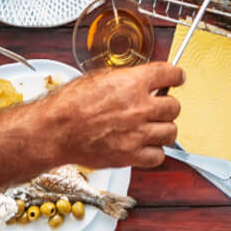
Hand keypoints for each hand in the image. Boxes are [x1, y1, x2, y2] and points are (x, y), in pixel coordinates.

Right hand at [35, 62, 184, 168]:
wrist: (54, 130)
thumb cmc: (69, 104)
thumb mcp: (100, 78)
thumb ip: (127, 80)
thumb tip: (142, 81)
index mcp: (133, 83)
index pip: (171, 74)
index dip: (175, 76)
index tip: (175, 78)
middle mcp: (140, 108)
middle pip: (174, 106)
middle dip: (167, 106)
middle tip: (157, 108)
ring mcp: (137, 133)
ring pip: (171, 132)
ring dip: (163, 129)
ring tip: (152, 128)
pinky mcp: (130, 156)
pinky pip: (158, 157)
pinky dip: (154, 153)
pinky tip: (144, 146)